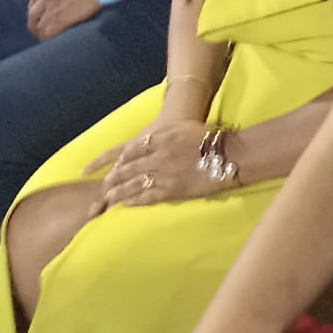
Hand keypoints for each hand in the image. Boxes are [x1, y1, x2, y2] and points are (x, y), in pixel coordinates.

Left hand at [26, 0, 99, 39]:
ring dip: (38, 29)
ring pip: (38, 23)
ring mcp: (52, 9)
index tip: (38, 8)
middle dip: (33, 19)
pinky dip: (46, 36)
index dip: (35, 4)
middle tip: (36, 23)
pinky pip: (47, 32)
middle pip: (33, 12)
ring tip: (41, 34)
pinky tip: (49, 38)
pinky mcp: (60, 20)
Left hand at [84, 119, 222, 210]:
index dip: (120, 158)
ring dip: (119, 191)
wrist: (228, 155)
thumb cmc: (208, 137)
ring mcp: (164, 173)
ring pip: (134, 183)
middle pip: (129, 167)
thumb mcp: (182, 128)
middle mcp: (158, 155)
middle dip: (115, 176)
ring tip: (108, 197)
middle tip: (104, 184)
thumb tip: (148, 141)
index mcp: (160, 137)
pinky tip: (126, 204)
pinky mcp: (172, 190)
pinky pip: (148, 196)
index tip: (114, 164)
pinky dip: (135, 200)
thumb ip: (163, 135)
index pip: (131, 149)